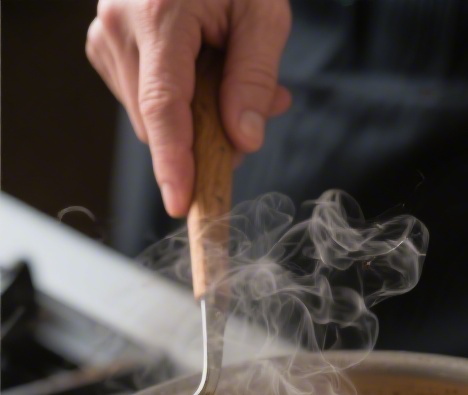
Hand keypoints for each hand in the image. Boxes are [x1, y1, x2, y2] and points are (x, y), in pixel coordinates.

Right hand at [87, 0, 291, 217]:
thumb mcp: (263, 12)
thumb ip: (255, 77)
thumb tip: (243, 140)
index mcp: (157, 13)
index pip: (163, 106)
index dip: (174, 162)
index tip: (181, 202)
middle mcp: (119, 25)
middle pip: (159, 122)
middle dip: (206, 134)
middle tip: (255, 107)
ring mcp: (105, 35)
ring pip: (149, 119)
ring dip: (194, 119)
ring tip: (227, 74)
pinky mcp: (104, 46)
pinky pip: (141, 101)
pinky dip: (175, 102)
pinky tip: (198, 70)